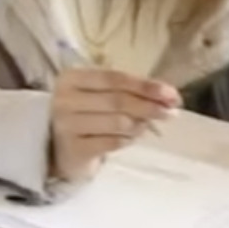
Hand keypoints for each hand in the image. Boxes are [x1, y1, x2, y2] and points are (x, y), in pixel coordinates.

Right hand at [48, 68, 180, 185]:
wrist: (57, 146)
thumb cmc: (85, 114)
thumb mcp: (100, 94)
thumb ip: (130, 91)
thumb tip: (169, 97)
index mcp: (71, 78)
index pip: (114, 78)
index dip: (145, 86)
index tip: (171, 94)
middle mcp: (65, 100)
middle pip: (118, 100)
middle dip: (149, 106)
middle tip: (171, 112)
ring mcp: (67, 126)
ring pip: (118, 122)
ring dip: (139, 125)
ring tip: (145, 126)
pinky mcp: (75, 149)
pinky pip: (113, 143)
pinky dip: (128, 140)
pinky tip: (129, 138)